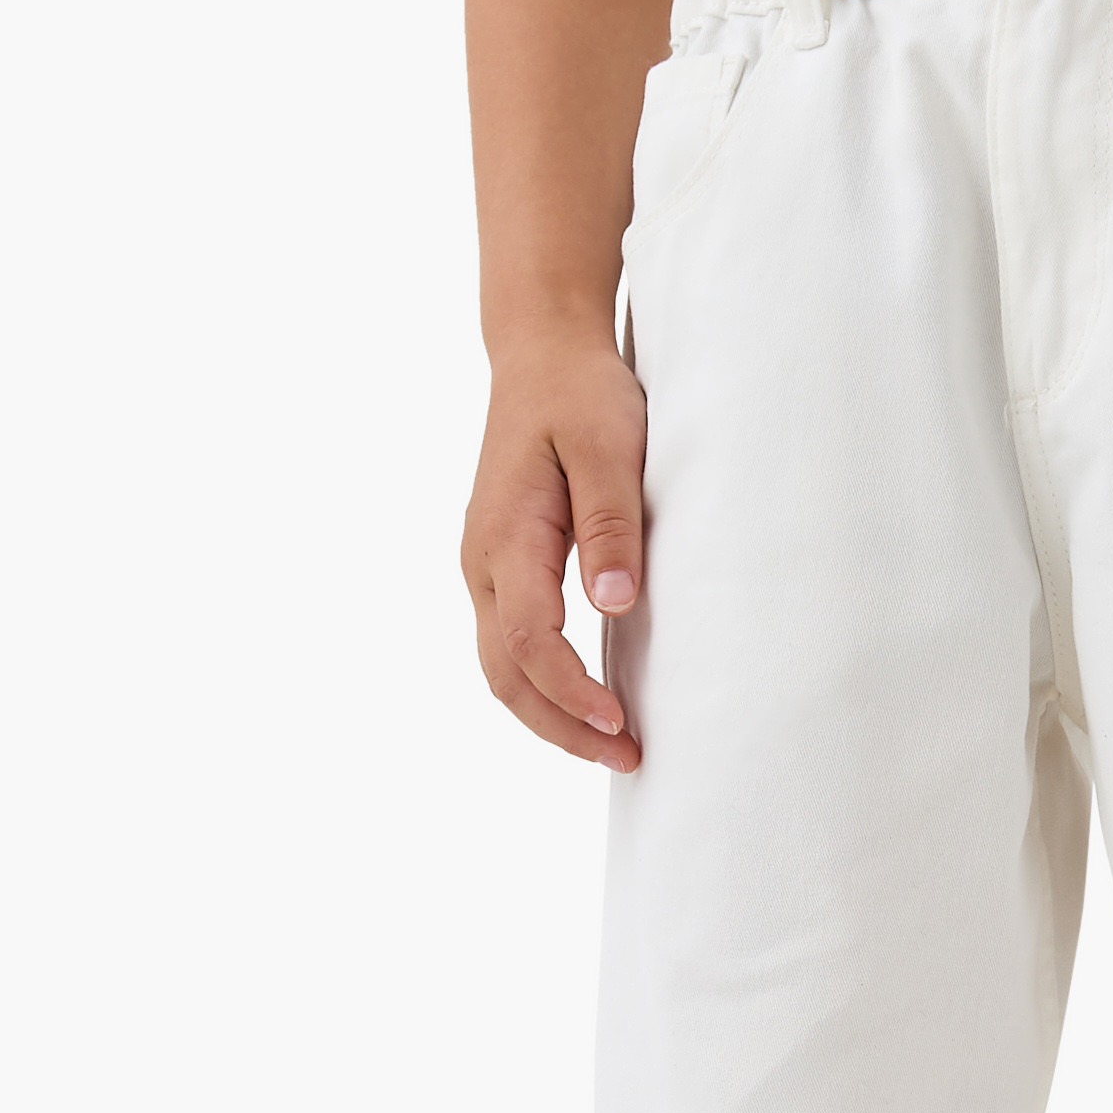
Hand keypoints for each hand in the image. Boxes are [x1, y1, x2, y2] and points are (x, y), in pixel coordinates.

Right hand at [462, 327, 647, 771]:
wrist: (543, 354)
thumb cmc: (580, 393)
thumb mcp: (608, 446)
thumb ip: (611, 525)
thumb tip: (614, 603)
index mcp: (506, 536)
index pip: (528, 641)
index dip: (571, 693)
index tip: (620, 725)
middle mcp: (483, 561)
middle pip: (505, 675)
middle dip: (562, 727)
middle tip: (628, 758)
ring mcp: (488, 568)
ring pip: (503, 668)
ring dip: (553, 715)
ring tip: (615, 745)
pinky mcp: (505, 569)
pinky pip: (514, 646)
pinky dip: (547, 687)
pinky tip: (593, 701)